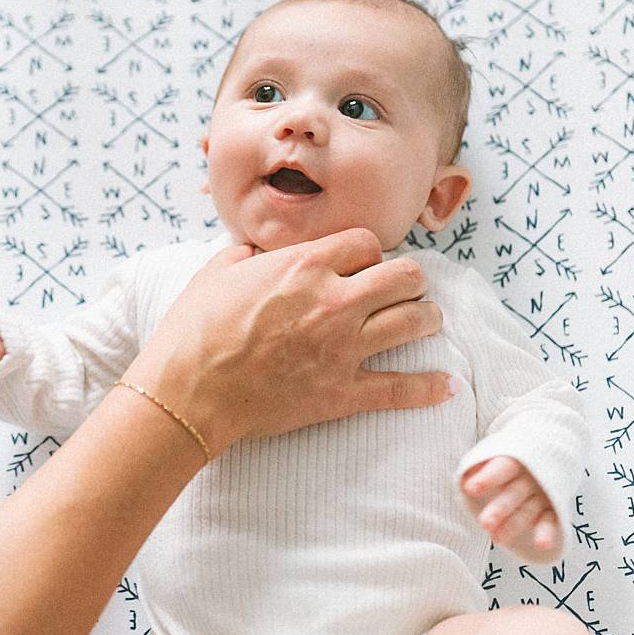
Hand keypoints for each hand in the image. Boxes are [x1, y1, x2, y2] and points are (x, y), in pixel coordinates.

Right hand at [121, 227, 453, 455]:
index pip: (367, 242)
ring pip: (414, 321)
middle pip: (404, 275)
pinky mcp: (343, 392)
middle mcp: (334, 300)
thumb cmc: (193, 331)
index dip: (368, 251)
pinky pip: (401, 388)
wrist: (189, 390)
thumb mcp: (214, 274)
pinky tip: (444, 385)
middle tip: (407, 287)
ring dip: (426, 318)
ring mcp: (344, 347)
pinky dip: (428, 387)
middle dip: (409, 278)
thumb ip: (242, 256)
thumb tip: (252, 252)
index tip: (363, 263)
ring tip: (427, 320)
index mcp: (304, 265)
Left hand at [460, 455, 561, 563]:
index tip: (470, 489)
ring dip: (514, 525)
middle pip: (514, 493)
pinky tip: (542, 544)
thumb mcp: (494, 456)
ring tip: (497, 539)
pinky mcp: (552, 509)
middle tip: (485, 523)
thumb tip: (463, 478)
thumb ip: (478, 465)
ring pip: (528, 510)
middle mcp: (531, 478)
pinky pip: (550, 522)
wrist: (545, 457)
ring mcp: (542, 494)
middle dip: (499, 509)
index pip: (503, 468)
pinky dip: (547, 533)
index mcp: (516, 460)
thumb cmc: (508, 461)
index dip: (488, 478)